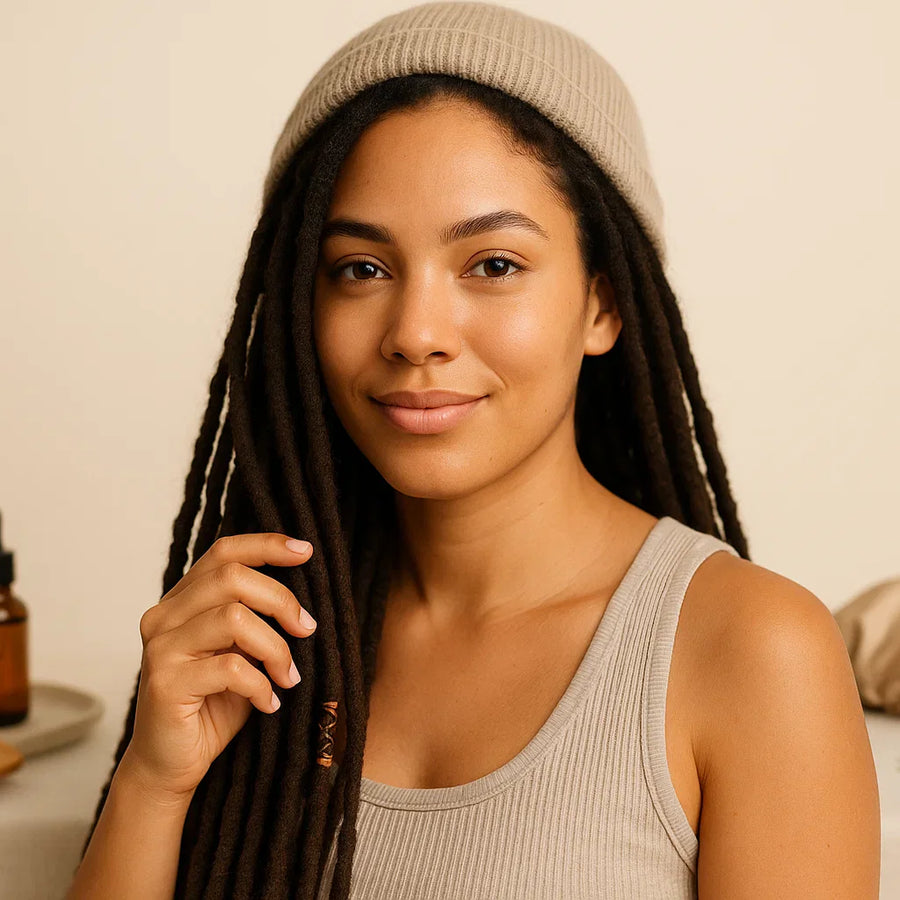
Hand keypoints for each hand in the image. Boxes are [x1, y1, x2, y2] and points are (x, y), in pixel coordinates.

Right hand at [120, 533, 316, 802]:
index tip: (306, 552)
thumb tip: (303, 599)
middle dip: (280, 600)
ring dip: (276, 648)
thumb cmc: (213, 705)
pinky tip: (269, 703)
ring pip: (233, 618)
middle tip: (308, 629)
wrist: (171, 765)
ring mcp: (161, 648)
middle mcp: (165, 616)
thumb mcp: (242, 653)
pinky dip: (261, 685)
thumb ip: (257, 620)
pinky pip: (230, 668)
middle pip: (231, 577)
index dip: (266, 545)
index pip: (224, 552)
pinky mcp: (164, 683)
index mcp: (183, 601)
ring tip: (289, 677)